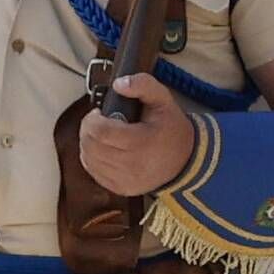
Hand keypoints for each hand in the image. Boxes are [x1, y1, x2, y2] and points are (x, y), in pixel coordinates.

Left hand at [79, 74, 194, 195]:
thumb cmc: (171, 128)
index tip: (98, 112)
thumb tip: (118, 84)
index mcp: (141, 142)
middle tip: (96, 120)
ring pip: (89, 161)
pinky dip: (92, 159)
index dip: (92, 119)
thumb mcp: (163, 99)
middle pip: (91, 147)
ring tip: (99, 133)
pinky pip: (94, 173)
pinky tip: (101, 148)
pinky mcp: (121, 189)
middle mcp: (132, 166)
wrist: (185, 160)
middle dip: (87, 129)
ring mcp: (126, 181)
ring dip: (88, 143)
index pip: (101, 132)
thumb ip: (142, 84)